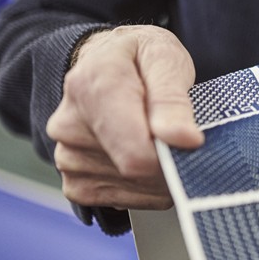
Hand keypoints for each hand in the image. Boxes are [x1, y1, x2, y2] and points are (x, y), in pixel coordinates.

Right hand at [46, 26, 203, 210]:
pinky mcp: (73, 180)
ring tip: (160, 141)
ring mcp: (66, 155)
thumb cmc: (141, 59)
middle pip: (135, 172)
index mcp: (93, 86)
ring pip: (131, 188)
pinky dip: (143, 189)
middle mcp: (69, 124)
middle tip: (180, 137)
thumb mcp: (166, 59)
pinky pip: (117, 200)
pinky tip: (147, 161)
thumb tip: (183, 139)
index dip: (172, 156)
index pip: (135, 153)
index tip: (192, 142)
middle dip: (170, 163)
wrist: (109, 60)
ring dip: (158, 176)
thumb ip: (173, 99)